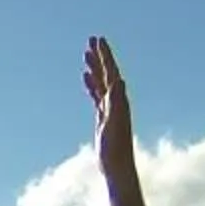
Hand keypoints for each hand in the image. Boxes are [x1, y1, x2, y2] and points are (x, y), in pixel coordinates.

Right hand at [86, 36, 136, 182]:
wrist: (117, 166)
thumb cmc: (116, 147)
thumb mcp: (116, 122)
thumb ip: (118, 101)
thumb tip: (119, 80)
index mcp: (119, 99)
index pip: (111, 71)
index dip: (105, 55)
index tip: (98, 40)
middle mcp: (116, 100)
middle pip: (107, 72)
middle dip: (100, 56)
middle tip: (92, 39)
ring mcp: (109, 108)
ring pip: (101, 82)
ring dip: (95, 67)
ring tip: (86, 53)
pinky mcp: (103, 116)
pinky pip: (96, 94)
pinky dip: (91, 83)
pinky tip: (85, 77)